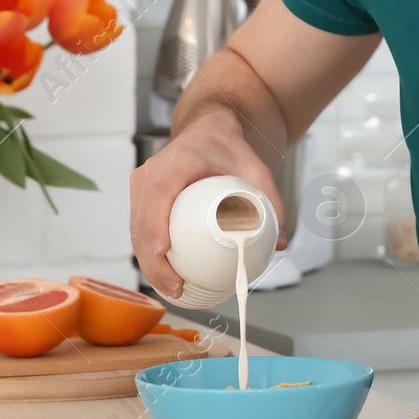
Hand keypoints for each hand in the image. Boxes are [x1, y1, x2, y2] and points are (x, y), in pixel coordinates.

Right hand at [130, 109, 287, 299]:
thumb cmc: (226, 147)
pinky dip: (148, 254)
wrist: (207, 129)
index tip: (164, 252)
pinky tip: (165, 276)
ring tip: (173, 288)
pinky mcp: (140, 198)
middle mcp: (150, 174)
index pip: (158, 195)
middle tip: (177, 286)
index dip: (156, 226)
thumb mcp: (254, 167)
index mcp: (175, 162)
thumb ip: (270, 201)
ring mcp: (141, 186)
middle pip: (141, 222)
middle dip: (153, 260)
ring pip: (136, 231)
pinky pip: (139, 229)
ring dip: (148, 263)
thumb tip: (282, 243)